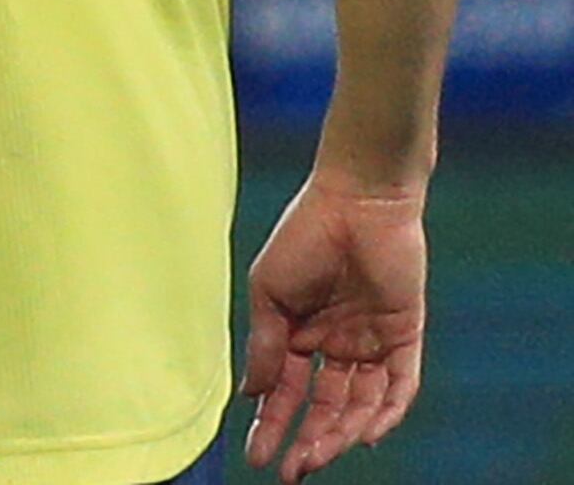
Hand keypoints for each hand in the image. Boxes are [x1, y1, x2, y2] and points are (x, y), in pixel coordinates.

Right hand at [241, 175, 428, 479]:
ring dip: (342, 433)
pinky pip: (400, 384)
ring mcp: (372, 341)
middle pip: (325, 406)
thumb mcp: (269, 293)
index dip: (272, 424)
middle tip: (293, 471)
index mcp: (301, 333)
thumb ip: (264, 344)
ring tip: (320, 457)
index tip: (258, 456)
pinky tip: (367, 435)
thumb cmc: (303, 235)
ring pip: (361, 404)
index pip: (287, 391)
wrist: (355, 200)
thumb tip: (252, 394)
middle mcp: (337, 344)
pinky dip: (387, 412)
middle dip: (309, 440)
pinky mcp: (405, 335)